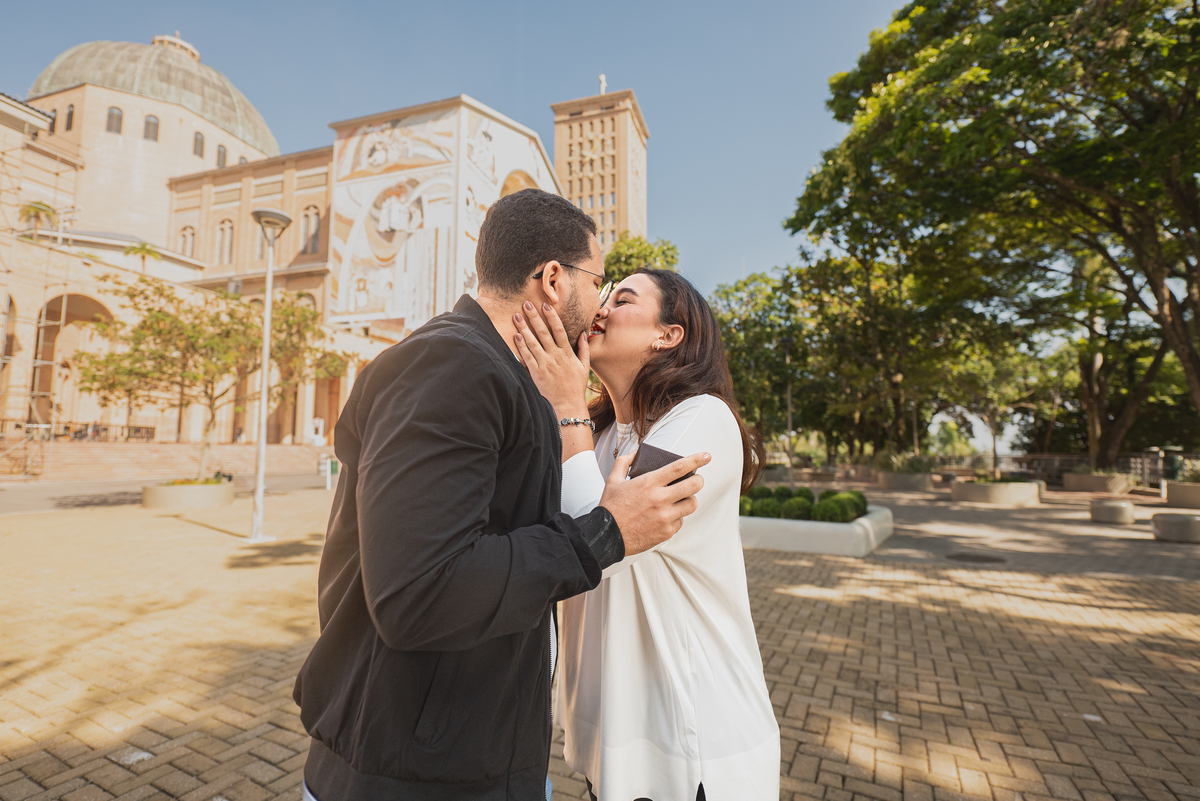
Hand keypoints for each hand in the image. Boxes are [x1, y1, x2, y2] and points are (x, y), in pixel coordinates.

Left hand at [513, 302, 590, 416]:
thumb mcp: (584, 367)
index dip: (552, 317)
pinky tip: (516, 336)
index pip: (559, 330)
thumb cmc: (576, 386)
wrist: (567, 405)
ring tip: (516, 316)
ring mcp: (544, 364)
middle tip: (526, 304)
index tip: (546, 305)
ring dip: (523, 328)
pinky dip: (521, 346)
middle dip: (534, 317)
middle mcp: (555, 356)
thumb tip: (583, 333)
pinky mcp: (535, 373)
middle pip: (543, 332)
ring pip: (532, 342)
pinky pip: (527, 357)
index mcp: (567, 353)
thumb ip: (584, 349)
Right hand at [599, 451, 709, 555]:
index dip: (697, 460)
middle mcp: (660, 499)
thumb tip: (636, 453)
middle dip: (698, 480)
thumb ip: (624, 462)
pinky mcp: (667, 531)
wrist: (607, 536)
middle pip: (694, 486)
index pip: (680, 467)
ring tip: (681, 498)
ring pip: (692, 504)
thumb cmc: (611, 509)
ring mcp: (665, 517)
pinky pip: (681, 521)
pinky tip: (667, 515)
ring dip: (689, 499)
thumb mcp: (613, 480)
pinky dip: (677, 517)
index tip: (706, 456)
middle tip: (695, 480)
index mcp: (649, 483)